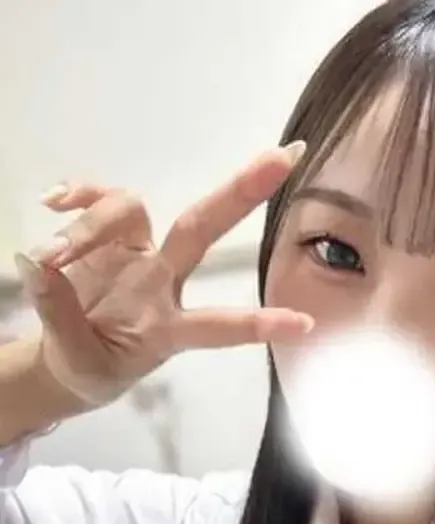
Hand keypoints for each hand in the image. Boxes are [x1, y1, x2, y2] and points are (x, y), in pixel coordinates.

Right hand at [15, 142, 311, 405]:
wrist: (66, 360)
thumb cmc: (90, 367)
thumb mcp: (79, 360)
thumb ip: (61, 317)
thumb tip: (38, 265)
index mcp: (169, 328)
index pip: (219, 326)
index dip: (259, 324)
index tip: (306, 326)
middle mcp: (163, 283)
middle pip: (202, 229)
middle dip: (241, 194)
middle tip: (281, 157)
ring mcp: (137, 256)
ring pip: (131, 210)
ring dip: (91, 224)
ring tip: (53, 256)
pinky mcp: (108, 239)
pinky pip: (99, 199)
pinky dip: (78, 193)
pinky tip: (53, 201)